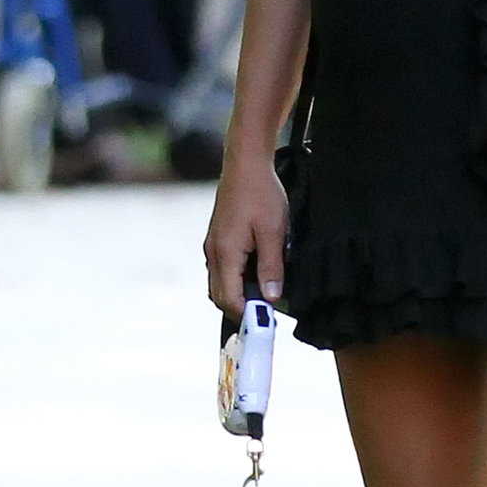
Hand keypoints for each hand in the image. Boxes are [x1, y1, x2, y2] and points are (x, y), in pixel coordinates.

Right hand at [204, 141, 289, 317]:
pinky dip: (235, 280)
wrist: (245, 164)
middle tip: (268, 312)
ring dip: (238, 294)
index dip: (247, 315)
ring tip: (264, 293)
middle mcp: (214, 252)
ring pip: (219, 284)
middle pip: (220, 296)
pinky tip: (256, 273)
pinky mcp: (218, 239)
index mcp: (226, 253)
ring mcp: (213, 245)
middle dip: (241, 308)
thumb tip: (271, 297)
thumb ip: (272, 267)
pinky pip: (222, 270)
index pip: (229, 299)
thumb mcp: (273, 232)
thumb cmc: (260, 193)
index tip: (267, 322)